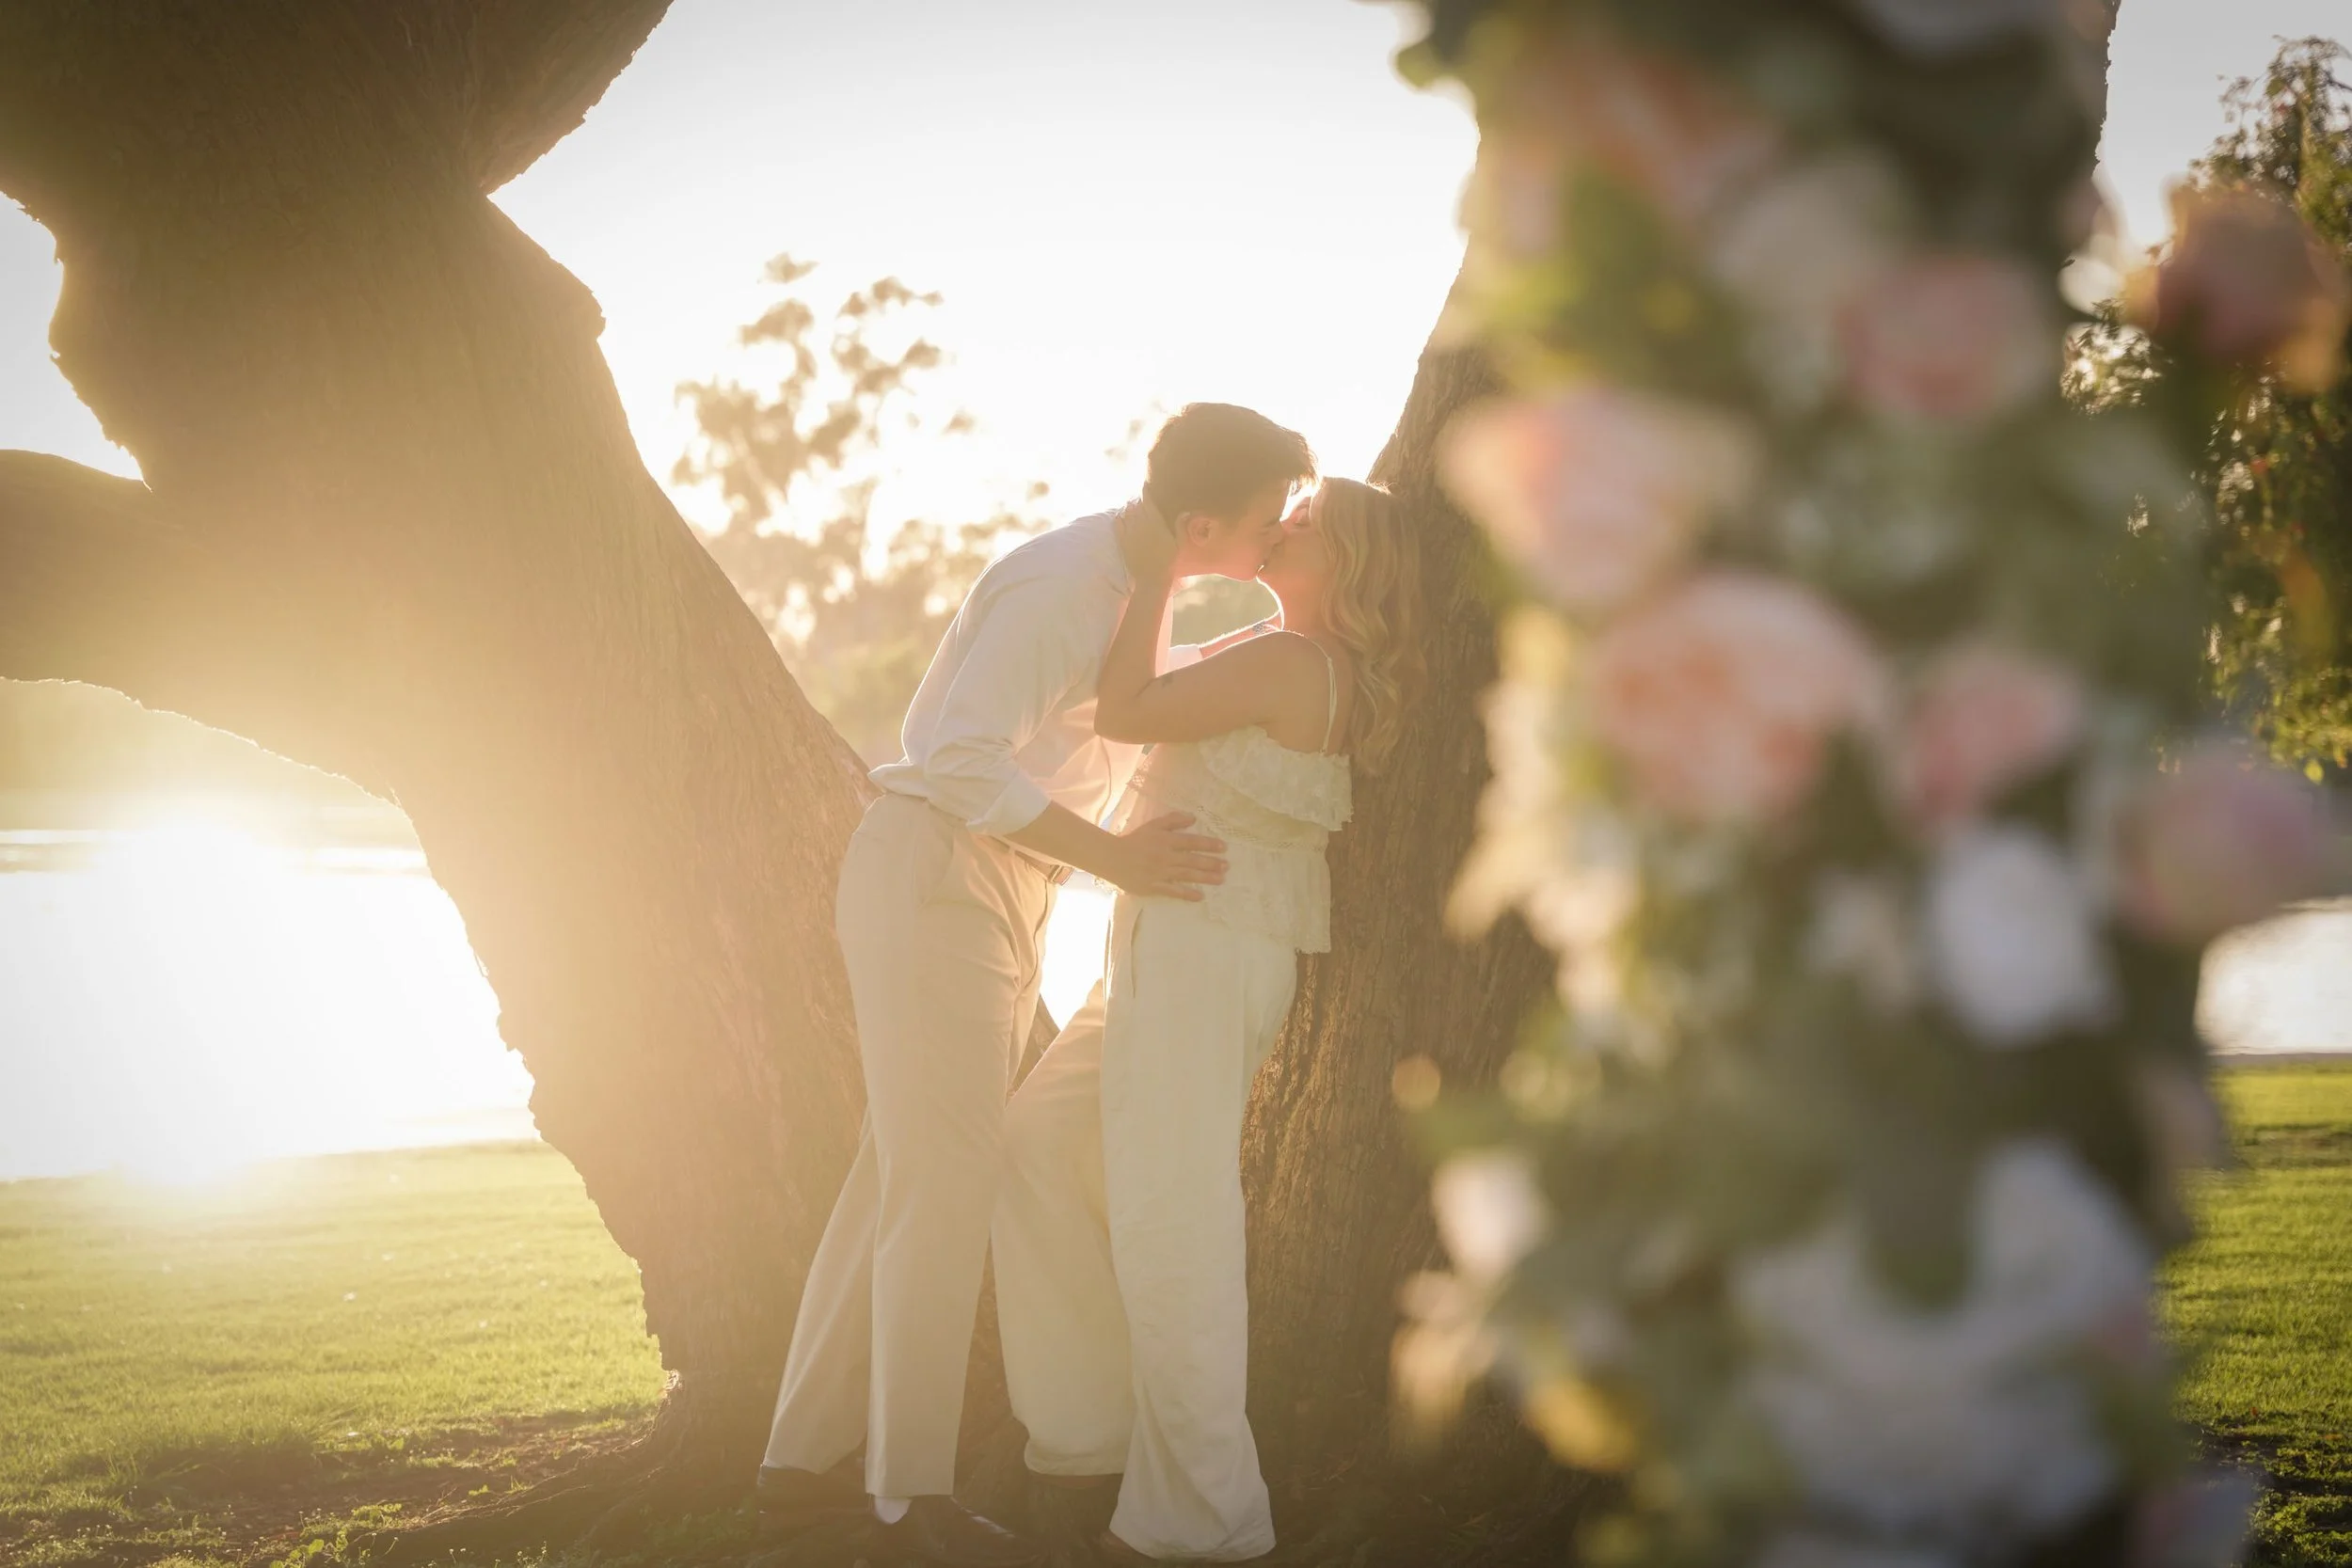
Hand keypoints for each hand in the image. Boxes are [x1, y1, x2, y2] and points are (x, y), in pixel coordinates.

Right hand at [1109, 810, 1225, 900]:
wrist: (1112, 858)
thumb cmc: (1135, 840)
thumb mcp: (1153, 825)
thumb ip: (1173, 820)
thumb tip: (1193, 818)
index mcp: (1166, 840)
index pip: (1191, 842)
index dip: (1208, 844)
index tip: (1223, 847)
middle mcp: (1165, 857)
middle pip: (1192, 860)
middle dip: (1211, 863)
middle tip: (1227, 865)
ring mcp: (1160, 873)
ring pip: (1186, 875)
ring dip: (1205, 877)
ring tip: (1221, 879)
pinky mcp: (1154, 887)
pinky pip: (1173, 891)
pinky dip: (1187, 894)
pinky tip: (1200, 896)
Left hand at [1117, 497, 1181, 584]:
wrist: (1151, 578)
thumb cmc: (1168, 561)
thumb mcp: (1178, 543)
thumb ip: (1180, 526)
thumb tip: (1184, 512)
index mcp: (1156, 522)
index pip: (1148, 501)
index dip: (1146, 491)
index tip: (1145, 485)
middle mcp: (1142, 524)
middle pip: (1136, 504)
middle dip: (1138, 500)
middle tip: (1140, 499)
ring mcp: (1130, 532)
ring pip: (1127, 512)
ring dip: (1129, 508)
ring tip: (1131, 507)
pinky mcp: (1122, 540)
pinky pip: (1117, 523)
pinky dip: (1119, 518)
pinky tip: (1122, 517)